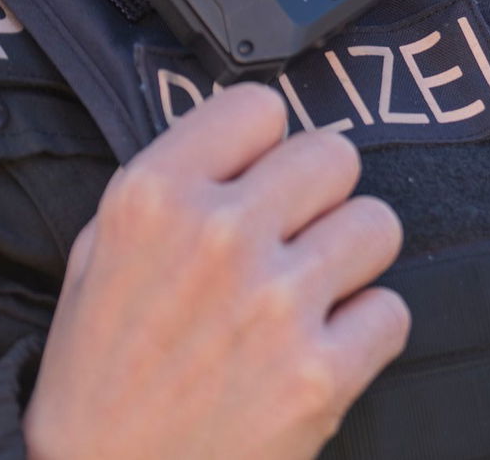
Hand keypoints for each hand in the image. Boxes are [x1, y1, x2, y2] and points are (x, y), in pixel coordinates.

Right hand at [23, 85, 408, 459]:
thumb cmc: (101, 383)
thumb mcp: (98, 262)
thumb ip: (171, 189)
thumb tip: (246, 141)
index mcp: (155, 199)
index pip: (260, 106)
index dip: (265, 147)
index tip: (258, 180)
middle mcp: (219, 236)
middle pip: (335, 154)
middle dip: (321, 198)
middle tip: (294, 240)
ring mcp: (276, 302)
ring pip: (378, 223)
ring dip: (350, 260)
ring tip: (310, 296)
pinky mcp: (321, 370)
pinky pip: (391, 310)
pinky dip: (365, 334)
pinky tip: (321, 351)